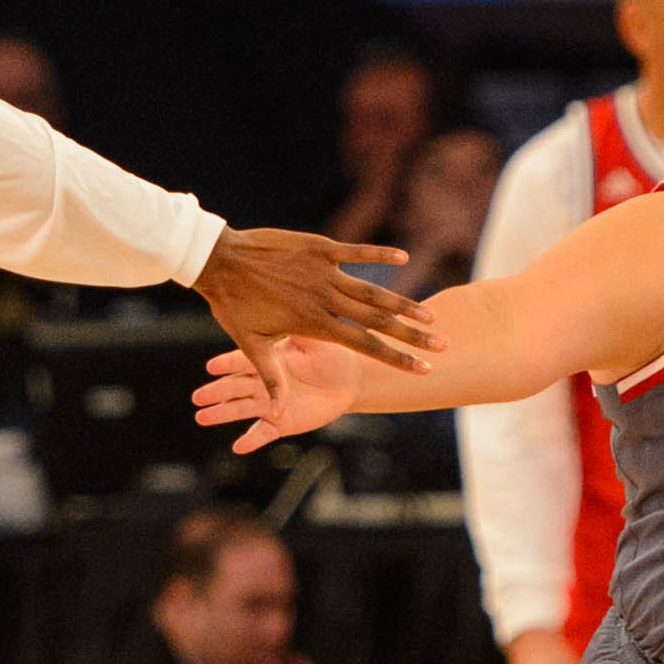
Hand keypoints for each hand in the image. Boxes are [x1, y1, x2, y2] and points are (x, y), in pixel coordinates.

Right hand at [193, 340, 361, 454]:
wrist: (346, 381)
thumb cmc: (330, 354)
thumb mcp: (316, 340)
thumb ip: (301, 331)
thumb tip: (293, 311)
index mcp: (267, 359)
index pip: (244, 361)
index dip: (228, 365)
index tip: (211, 367)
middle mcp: (261, 382)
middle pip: (234, 387)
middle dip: (216, 392)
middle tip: (197, 397)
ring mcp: (267, 404)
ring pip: (240, 409)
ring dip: (221, 414)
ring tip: (201, 417)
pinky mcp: (279, 424)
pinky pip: (262, 433)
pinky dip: (251, 440)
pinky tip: (238, 447)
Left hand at [194, 227, 436, 378]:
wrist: (220, 261)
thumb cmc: (234, 306)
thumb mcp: (251, 346)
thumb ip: (271, 377)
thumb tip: (274, 415)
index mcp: (315, 325)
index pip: (366, 346)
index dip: (397, 358)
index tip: (423, 369)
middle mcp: (326, 300)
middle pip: (380, 321)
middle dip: (413, 335)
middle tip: (443, 344)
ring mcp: (325, 272)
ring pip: (373, 290)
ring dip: (404, 302)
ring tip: (429, 313)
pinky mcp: (320, 249)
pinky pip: (356, 251)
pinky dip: (380, 254)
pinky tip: (404, 258)